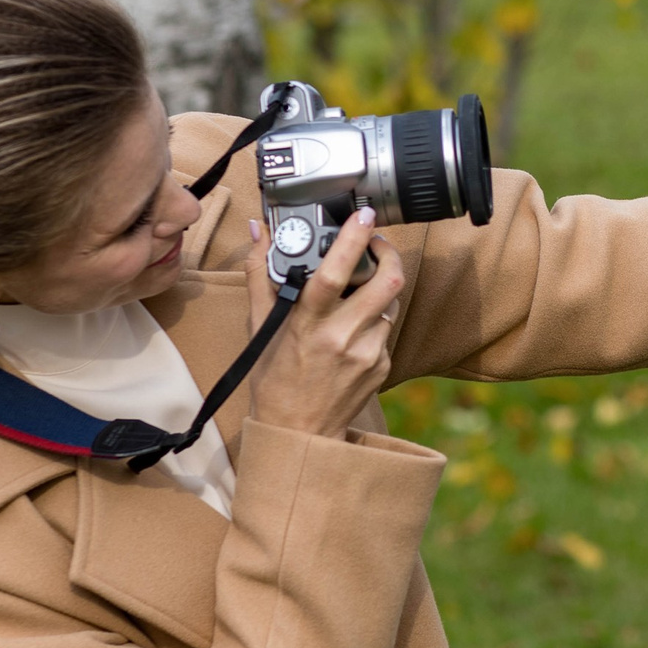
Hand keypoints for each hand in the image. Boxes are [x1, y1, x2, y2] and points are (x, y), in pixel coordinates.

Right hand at [244, 207, 405, 440]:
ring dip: (380, 289)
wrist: (300, 431)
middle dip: (390, 254)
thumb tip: (258, 231)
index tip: (363, 216)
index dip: (353, 240)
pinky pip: (386, 329)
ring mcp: (368, 354)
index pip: (336, 274)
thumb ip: (259, 274)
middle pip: (387, 284)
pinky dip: (374, 319)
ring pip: (389, 304)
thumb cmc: (274, 379)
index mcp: (308, 325)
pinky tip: (354, 328)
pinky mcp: (383, 366)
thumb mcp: (259, 327)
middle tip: (377, 242)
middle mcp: (343, 338)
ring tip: (359, 289)